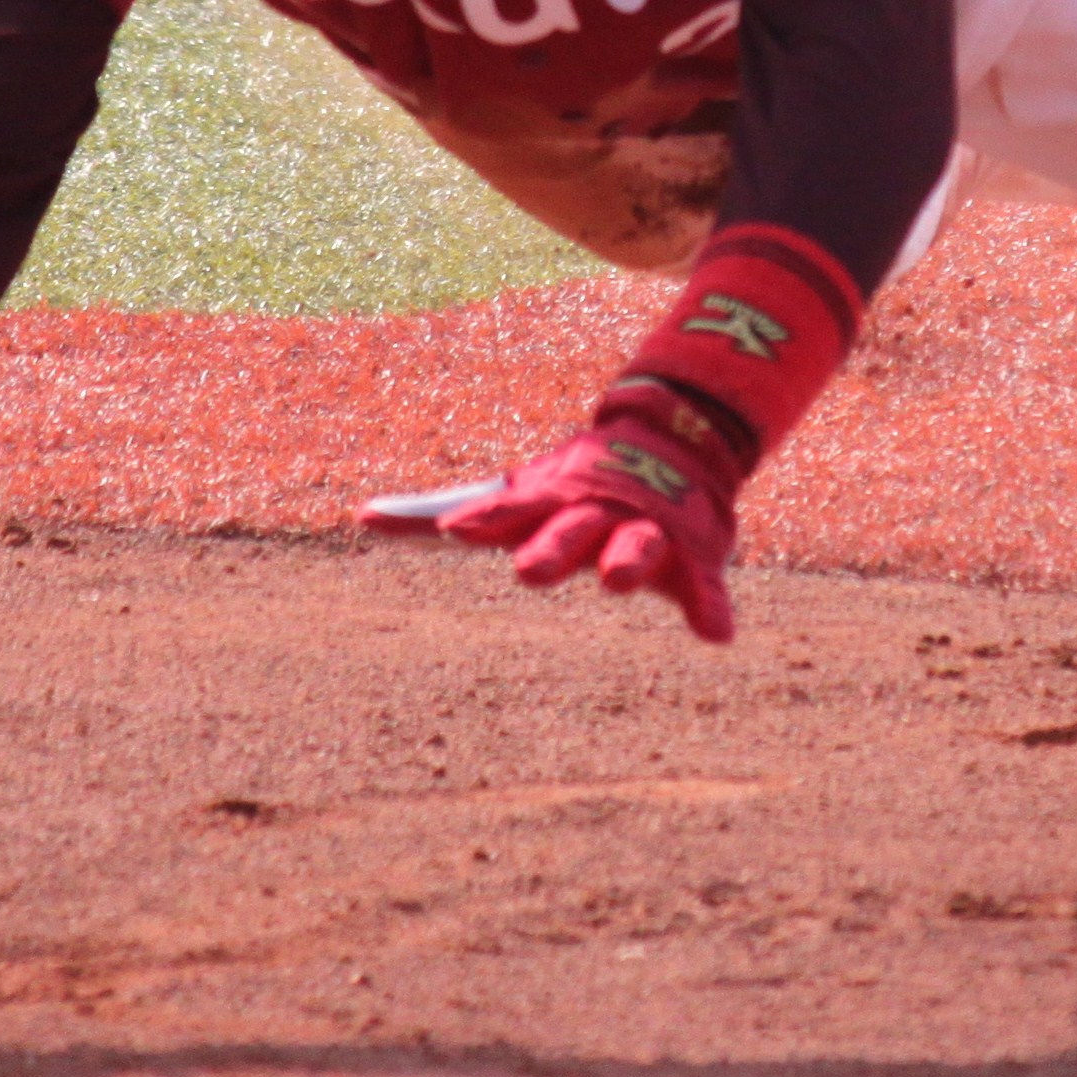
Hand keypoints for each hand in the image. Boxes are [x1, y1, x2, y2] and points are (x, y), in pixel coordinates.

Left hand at [437, 401, 746, 644]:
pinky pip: (704, 587)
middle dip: (552, 548)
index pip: (510, 507)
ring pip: (638, 544)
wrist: (673, 442)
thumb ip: (436, 511)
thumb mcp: (509, 497)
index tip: (451, 531)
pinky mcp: (694, 557)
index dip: (483, 518)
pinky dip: (711, 606)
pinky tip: (717, 634)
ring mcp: (648, 530)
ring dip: (628, 560)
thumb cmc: (570, 485)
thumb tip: (359, 518)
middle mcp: (597, 512)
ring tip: (617, 580)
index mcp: (551, 498)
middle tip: (524, 572)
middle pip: (571, 528)